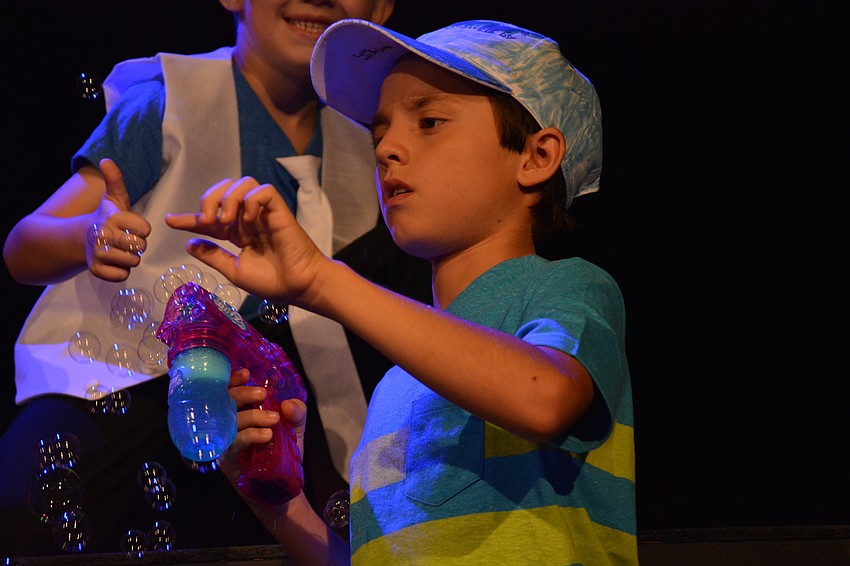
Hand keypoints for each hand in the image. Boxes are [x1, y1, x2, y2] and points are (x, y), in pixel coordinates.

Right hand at [86, 158, 151, 280]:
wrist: (82, 237)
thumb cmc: (107, 217)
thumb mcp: (113, 198)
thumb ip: (115, 180)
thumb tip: (106, 160)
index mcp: (112, 216)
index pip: (146, 229)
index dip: (142, 229)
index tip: (131, 226)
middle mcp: (103, 234)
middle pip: (140, 247)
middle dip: (138, 245)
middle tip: (125, 239)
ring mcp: (98, 253)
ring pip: (133, 262)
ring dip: (130, 258)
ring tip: (119, 250)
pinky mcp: (95, 270)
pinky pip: (122, 276)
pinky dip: (121, 271)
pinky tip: (113, 261)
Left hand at [165, 176, 327, 305]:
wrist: (299, 286)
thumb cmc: (273, 282)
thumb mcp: (235, 271)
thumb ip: (214, 257)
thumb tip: (190, 245)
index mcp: (238, 234)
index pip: (210, 219)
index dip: (188, 218)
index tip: (170, 221)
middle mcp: (249, 219)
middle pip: (224, 191)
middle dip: (209, 200)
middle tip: (206, 221)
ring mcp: (264, 213)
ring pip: (243, 183)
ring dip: (229, 198)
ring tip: (227, 221)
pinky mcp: (279, 211)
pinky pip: (263, 191)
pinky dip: (250, 201)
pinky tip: (249, 220)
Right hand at [218, 369, 307, 499]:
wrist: (283, 485)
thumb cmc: (283, 452)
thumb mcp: (294, 427)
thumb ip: (297, 412)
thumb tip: (288, 404)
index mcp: (240, 412)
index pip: (229, 391)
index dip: (233, 380)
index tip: (246, 373)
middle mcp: (227, 424)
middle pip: (225, 402)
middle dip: (243, 394)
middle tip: (262, 395)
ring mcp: (224, 442)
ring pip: (228, 422)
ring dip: (252, 416)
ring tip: (274, 420)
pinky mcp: (226, 460)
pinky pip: (233, 444)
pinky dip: (249, 436)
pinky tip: (265, 435)